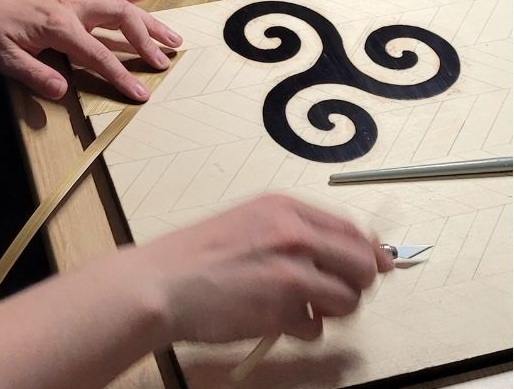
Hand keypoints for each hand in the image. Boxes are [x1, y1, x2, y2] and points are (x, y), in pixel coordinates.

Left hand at [0, 0, 182, 100]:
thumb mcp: (5, 57)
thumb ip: (35, 75)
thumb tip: (63, 91)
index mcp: (59, 27)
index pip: (99, 55)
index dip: (122, 76)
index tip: (141, 93)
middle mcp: (73, 8)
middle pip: (122, 21)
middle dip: (148, 42)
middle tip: (166, 61)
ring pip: (121, 6)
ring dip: (149, 21)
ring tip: (172, 36)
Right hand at [132, 194, 393, 344]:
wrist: (161, 283)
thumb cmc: (196, 254)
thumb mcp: (248, 222)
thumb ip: (294, 231)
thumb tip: (346, 250)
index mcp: (284, 208)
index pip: (352, 229)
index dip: (369, 252)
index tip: (376, 266)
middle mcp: (293, 235)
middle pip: (363, 264)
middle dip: (356, 283)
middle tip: (334, 292)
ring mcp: (290, 272)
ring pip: (348, 299)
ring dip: (330, 308)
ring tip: (301, 306)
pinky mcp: (282, 310)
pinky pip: (317, 327)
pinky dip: (303, 328)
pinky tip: (276, 320)